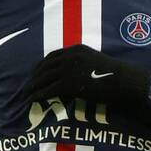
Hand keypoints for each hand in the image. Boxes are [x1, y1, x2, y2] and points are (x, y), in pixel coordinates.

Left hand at [23, 44, 150, 108]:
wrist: (124, 82)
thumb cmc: (116, 77)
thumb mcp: (97, 63)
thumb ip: (84, 65)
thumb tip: (78, 76)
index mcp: (77, 50)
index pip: (53, 56)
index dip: (42, 65)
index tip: (36, 72)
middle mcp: (70, 56)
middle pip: (45, 65)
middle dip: (34, 75)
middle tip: (29, 84)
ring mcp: (68, 69)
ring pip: (43, 78)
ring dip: (33, 86)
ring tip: (27, 94)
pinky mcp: (68, 84)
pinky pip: (48, 90)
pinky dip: (38, 95)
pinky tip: (32, 100)